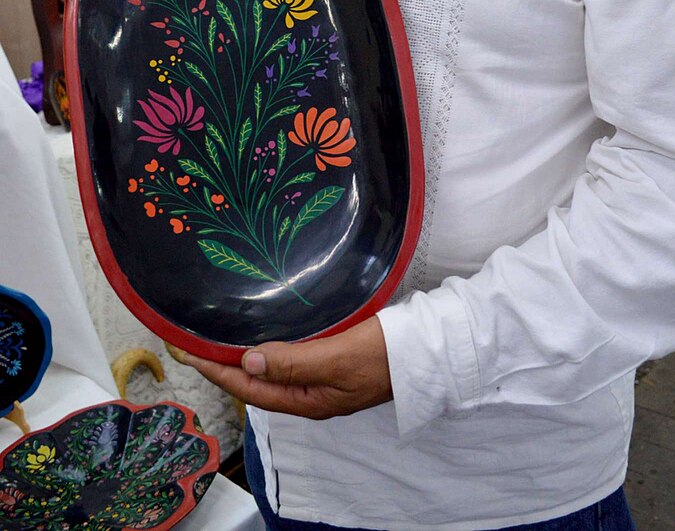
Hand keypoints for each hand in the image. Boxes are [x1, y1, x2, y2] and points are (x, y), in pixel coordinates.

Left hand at [171, 316, 391, 419]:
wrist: (428, 349)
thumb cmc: (385, 353)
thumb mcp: (337, 357)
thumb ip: (293, 362)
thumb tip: (247, 361)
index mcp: (308, 401)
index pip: (248, 387)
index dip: (215, 371)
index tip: (185, 351)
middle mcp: (310, 394)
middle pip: (255, 383)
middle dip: (221, 366)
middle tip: (191, 342)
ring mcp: (322, 379)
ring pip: (271, 372)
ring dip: (242, 357)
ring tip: (216, 338)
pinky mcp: (333, 361)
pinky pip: (289, 360)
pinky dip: (268, 348)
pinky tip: (262, 334)